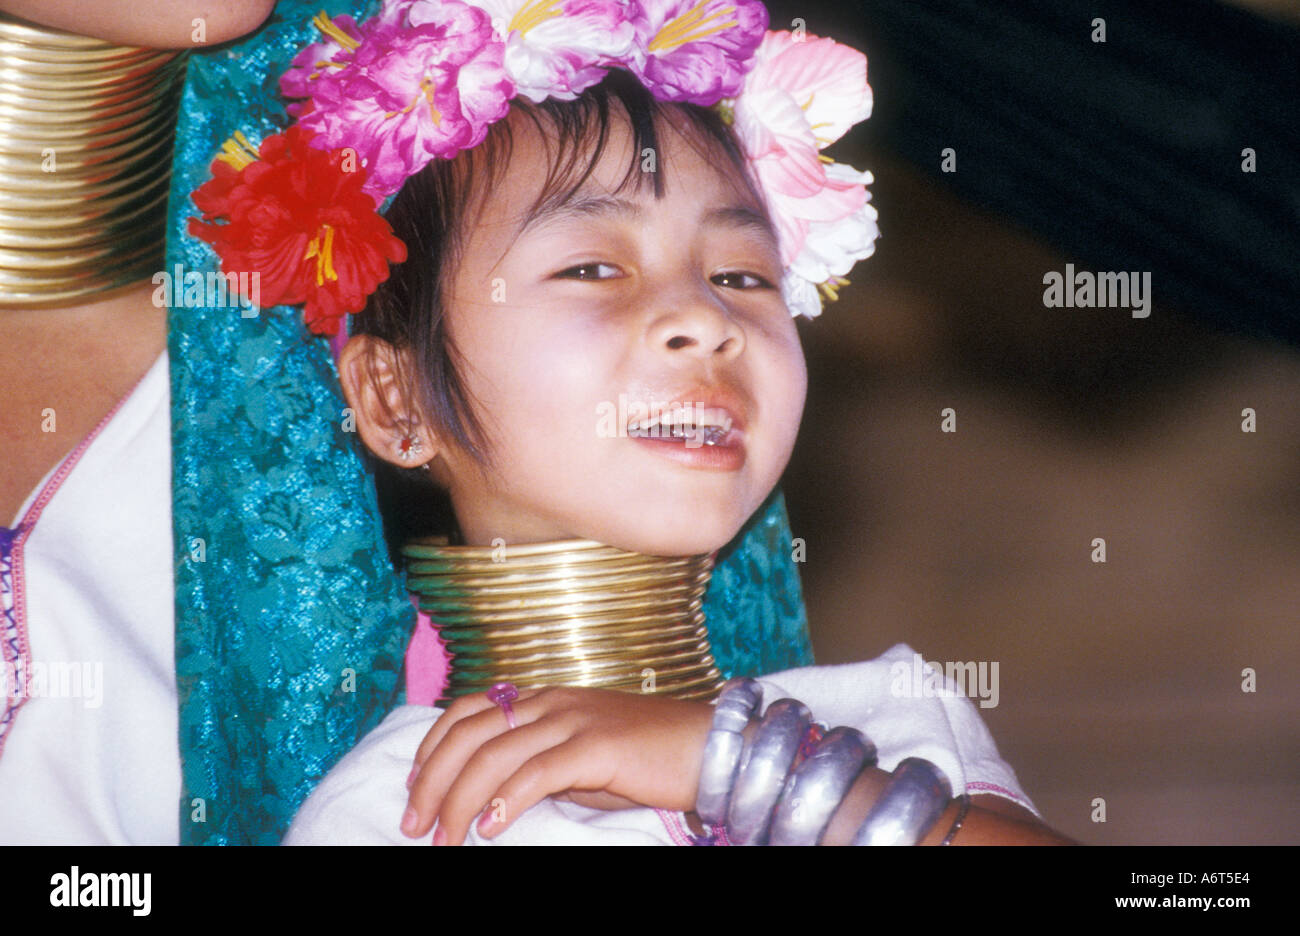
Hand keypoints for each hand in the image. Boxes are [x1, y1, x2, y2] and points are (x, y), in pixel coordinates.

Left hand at [401, 686, 715, 844]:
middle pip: (470, 733)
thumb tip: (489, 798)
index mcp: (543, 699)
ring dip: (460, 800)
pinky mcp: (598, 746)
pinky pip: (539, 772)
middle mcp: (552, 702)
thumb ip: (537, 765)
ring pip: (495, 755)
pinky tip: (491, 827)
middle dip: (433, 780)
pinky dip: (507, 800)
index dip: (432, 747)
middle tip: (415, 824)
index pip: (467, 711)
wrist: (708, 745)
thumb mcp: (580, 757)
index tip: (414, 787)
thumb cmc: (645, 758)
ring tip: (446, 838)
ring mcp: (574, 720)